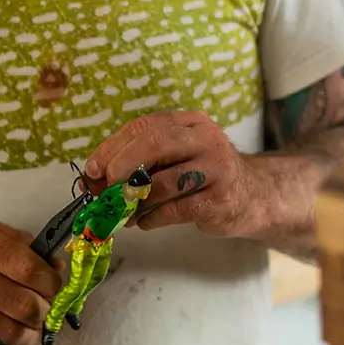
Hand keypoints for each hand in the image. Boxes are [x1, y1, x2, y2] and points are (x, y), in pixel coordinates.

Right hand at [0, 219, 60, 344]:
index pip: (27, 268)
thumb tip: (57, 268)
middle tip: (42, 310)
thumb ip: (22, 246)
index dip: (50, 282)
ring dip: (29, 335)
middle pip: (22, 304)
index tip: (53, 286)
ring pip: (8, 331)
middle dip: (43, 311)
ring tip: (30, 329)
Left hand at [84, 110, 270, 236]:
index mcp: (190, 122)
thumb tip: (91, 179)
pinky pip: (174, 210)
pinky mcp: (219, 200)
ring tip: (125, 213)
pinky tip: (145, 222)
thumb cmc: (202, 175)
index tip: (92, 169)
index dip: (112, 147)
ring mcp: (216, 169)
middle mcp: (206, 139)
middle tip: (105, 188)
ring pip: (162, 183)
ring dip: (134, 202)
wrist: (252, 196)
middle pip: (154, 143)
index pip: (144, 126)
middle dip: (121, 167)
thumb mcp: (174, 158)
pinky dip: (151, 218)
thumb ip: (138, 163)